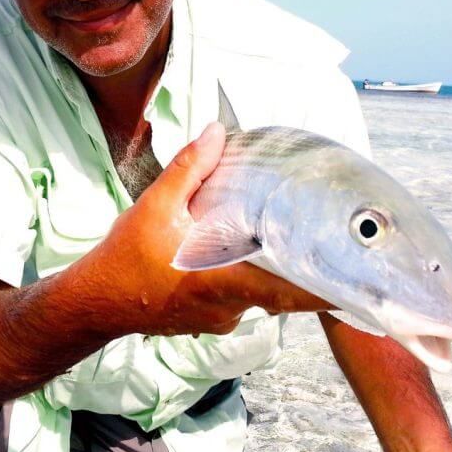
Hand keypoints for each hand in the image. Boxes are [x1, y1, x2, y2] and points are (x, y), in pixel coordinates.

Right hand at [83, 122, 329, 339]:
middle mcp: (229, 306)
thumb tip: (217, 132)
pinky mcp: (208, 319)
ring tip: (296, 241)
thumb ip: (190, 170)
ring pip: (263, 296)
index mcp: (223, 281)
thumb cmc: (125, 259)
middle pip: (284, 294)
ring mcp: (219, 317)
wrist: (94, 302)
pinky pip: (242, 300)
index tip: (357, 281)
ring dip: (278, 273)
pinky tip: (248, 254)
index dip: (326, 289)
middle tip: (334, 246)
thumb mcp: (155, 207)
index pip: (289, 292)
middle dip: (308, 273)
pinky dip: (252, 279)